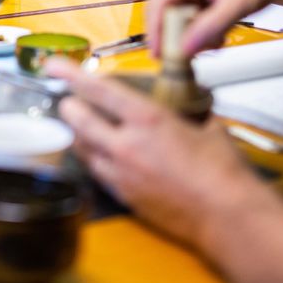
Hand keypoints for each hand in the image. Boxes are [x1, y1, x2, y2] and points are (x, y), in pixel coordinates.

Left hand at [47, 57, 258, 248]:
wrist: (228, 217)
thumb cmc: (224, 173)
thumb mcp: (208, 127)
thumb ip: (189, 113)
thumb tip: (189, 106)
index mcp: (148, 120)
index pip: (99, 90)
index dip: (71, 74)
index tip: (54, 65)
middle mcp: (127, 145)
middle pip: (78, 120)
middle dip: (69, 106)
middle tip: (68, 100)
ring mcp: (121, 173)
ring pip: (82, 148)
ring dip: (78, 134)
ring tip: (81, 125)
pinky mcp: (124, 196)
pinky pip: (96, 172)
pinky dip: (93, 159)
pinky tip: (101, 155)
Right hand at [147, 0, 282, 56]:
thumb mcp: (237, 5)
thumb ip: (210, 28)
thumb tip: (185, 48)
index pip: (159, 1)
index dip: (157, 30)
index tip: (160, 54)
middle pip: (163, 11)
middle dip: (178, 34)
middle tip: (190, 55)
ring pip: (174, 18)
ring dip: (191, 34)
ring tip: (215, 42)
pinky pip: (186, 18)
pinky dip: (199, 31)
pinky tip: (217, 36)